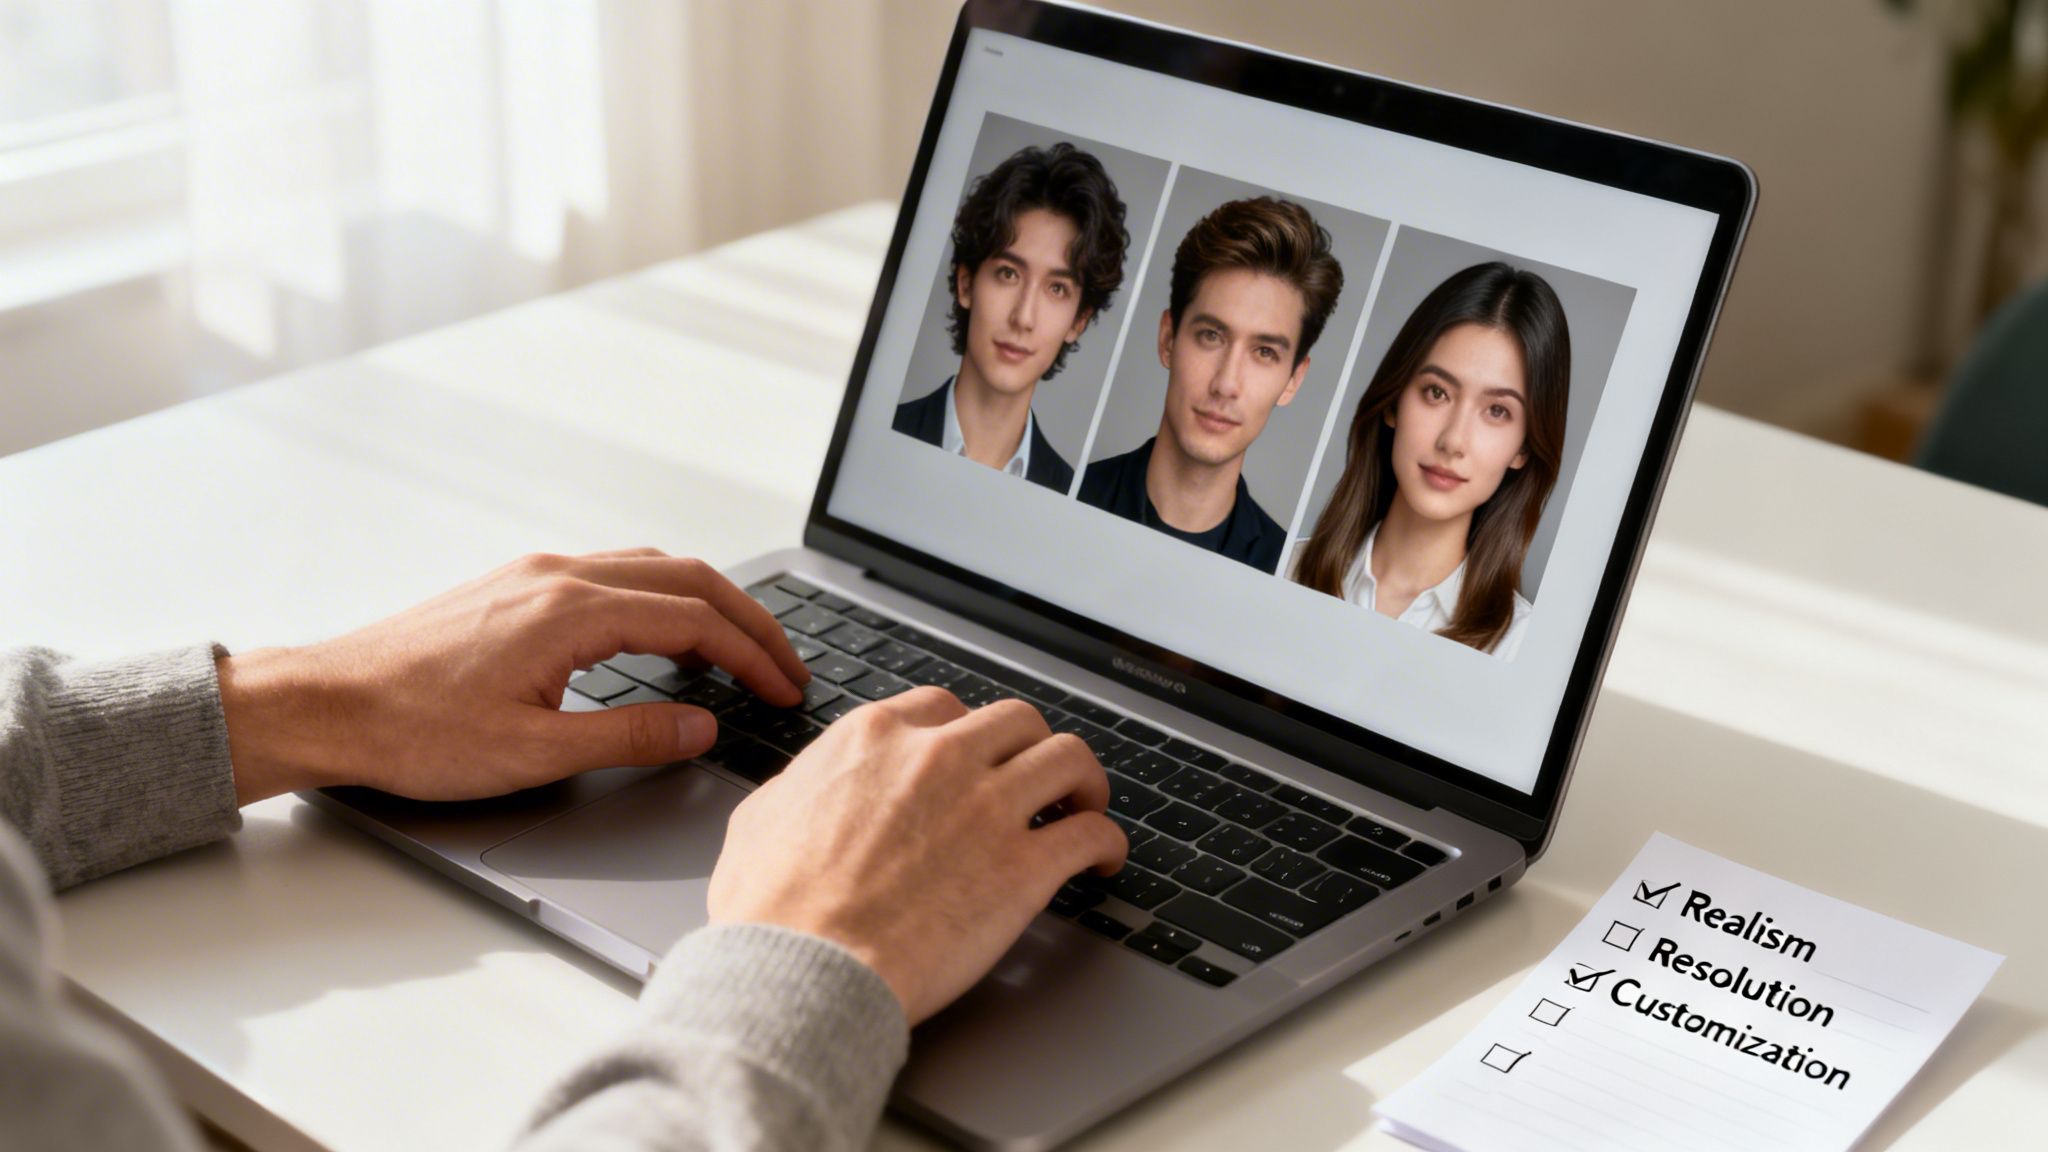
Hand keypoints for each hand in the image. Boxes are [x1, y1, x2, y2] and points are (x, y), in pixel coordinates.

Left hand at [217, 549, 808, 804]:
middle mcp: (558, 576)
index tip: (783, 690)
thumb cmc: (411, 731)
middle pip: (687, 578)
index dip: (752, 657)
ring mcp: (534, 574)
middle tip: (785, 666)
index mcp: (571, 611)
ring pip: (651, 568)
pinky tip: (664, 635)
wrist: (325, 704)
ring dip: (707, 603)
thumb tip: (701, 724)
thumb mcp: (534, 753)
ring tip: (740, 650)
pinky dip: (662, 598)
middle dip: (749, 621)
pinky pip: (613, 573)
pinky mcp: (514, 585)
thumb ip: (631, 734)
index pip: (695, 621)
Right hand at [707, 688, 1127, 1024]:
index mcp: (876, 739)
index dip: (968, 735)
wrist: (802, 968)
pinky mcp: (1023, 867)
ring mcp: (987, 807)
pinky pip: (1092, 833)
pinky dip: (1107, 842)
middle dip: (1031, 748)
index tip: (976, 759)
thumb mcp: (760, 820)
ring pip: (1069, 758)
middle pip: (1018, 721)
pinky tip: (1102, 861)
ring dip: (1083, 781)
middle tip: (1036, 781)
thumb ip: (798, 790)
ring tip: (1084, 806)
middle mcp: (939, 758)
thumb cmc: (771, 910)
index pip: (945, 707)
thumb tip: (801, 790)